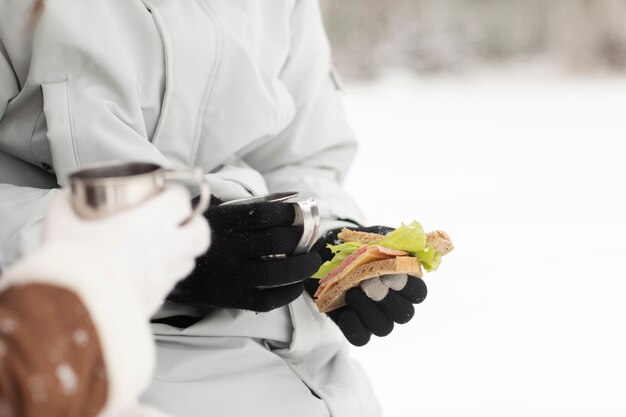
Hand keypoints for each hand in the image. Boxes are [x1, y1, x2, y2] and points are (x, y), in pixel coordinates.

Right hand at [44, 187, 209, 315]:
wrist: (75, 307)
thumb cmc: (71, 261)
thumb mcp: (63, 220)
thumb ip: (69, 204)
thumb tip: (70, 197)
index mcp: (150, 222)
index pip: (180, 200)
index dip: (175, 193)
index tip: (164, 193)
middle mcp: (166, 248)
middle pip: (200, 232)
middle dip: (194, 224)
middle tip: (178, 221)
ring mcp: (164, 276)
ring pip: (189, 261)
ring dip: (181, 252)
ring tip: (162, 247)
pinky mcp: (157, 300)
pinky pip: (169, 285)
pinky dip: (163, 277)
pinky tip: (145, 273)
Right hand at [167, 196, 320, 311]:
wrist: (165, 264)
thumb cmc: (206, 234)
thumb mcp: (220, 212)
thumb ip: (252, 207)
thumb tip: (294, 200)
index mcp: (225, 221)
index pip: (266, 214)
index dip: (291, 214)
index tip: (301, 214)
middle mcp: (228, 247)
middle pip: (276, 243)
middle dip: (302, 240)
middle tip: (311, 240)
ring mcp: (230, 275)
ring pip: (275, 272)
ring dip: (302, 267)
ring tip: (311, 261)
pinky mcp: (232, 298)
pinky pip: (267, 299)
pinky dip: (288, 293)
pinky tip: (296, 284)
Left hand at [307, 226, 426, 345]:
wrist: (331, 260)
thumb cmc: (359, 249)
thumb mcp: (375, 239)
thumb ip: (391, 240)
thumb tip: (406, 239)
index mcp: (406, 284)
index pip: (419, 292)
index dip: (407, 286)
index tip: (389, 273)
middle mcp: (397, 305)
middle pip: (404, 314)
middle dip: (386, 298)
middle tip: (368, 282)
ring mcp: (379, 319)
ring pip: (384, 327)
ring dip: (368, 310)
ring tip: (352, 293)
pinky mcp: (360, 329)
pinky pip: (362, 337)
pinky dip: (353, 325)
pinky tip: (345, 311)